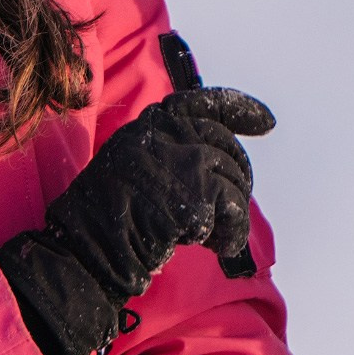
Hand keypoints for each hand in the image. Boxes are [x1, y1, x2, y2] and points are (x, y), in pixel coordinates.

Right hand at [0, 88, 274, 354]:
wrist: (86, 250)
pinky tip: (220, 251)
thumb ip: (167, 157)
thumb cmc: (101, 222)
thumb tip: (215, 166)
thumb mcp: (131, 169)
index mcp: (148, 126)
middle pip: (225, 147)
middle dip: (237, 179)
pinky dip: (233, 234)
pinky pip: (234, 211)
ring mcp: (183, 160)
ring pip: (233, 179)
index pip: (202, 103)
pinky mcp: (196, 193)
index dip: (240, 110)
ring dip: (231, 215)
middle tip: (229, 214)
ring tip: (215, 240)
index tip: (267, 122)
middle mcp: (166, 133)